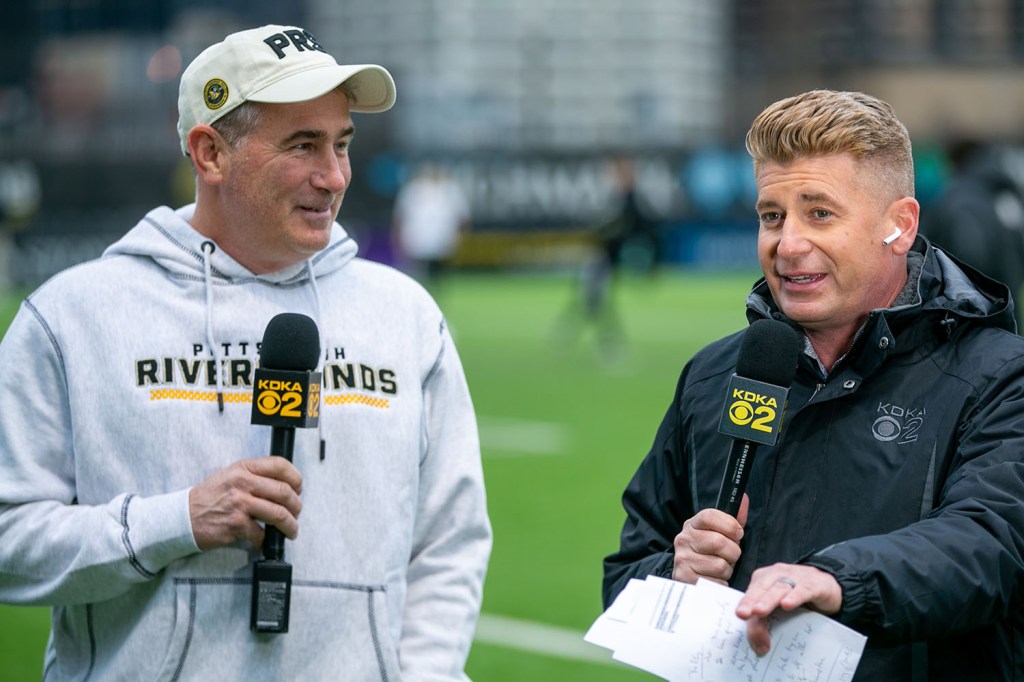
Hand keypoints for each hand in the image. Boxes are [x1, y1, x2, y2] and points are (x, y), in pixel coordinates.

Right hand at [188, 457, 303, 549]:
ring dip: (290, 525)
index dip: (295, 477)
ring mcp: (239, 504)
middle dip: (296, 505)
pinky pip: (262, 534)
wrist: (183, 517)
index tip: (298, 488)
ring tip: (290, 530)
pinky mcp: (236, 525)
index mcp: (243, 468)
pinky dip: (266, 540)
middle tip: (296, 513)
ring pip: (279, 513)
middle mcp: (242, 483)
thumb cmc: (209, 498)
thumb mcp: (229, 476)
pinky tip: (264, 541)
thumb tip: (284, 485)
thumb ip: (254, 476)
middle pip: (284, 491)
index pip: (279, 465)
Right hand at [672, 494, 748, 584]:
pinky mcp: (685, 578)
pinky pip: (715, 582)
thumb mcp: (721, 534)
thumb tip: (743, 497)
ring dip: (727, 570)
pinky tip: (714, 579)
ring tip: (720, 568)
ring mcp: (682, 559)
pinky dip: (721, 583)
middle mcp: (683, 539)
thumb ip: (734, 518)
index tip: (738, 533)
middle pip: (718, 542)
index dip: (729, 524)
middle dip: (733, 552)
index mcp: (692, 524)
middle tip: (729, 555)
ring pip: (719, 565)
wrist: (690, 575)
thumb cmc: (710, 552)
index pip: (710, 516)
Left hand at [735, 563, 842, 654]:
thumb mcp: (780, 606)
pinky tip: (787, 604)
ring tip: (759, 612)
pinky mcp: (813, 584)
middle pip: (762, 588)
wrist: (828, 584)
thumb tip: (758, 646)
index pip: (752, 592)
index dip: (745, 604)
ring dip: (768, 600)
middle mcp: (777, 575)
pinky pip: (803, 590)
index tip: (739, 616)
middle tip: (743, 614)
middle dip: (751, 600)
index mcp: (764, 579)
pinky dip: (794, 597)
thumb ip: (767, 620)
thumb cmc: (797, 595)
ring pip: (779, 588)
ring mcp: (795, 577)